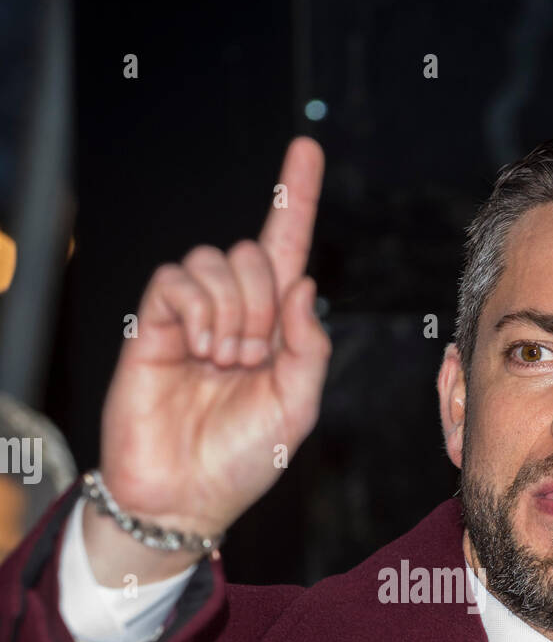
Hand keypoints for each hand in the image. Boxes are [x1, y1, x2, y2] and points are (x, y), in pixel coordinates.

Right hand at [97, 136, 330, 535]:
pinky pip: (177, 279)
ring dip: (232, 312)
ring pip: (216, 261)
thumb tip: (302, 283)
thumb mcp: (298, 406)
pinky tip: (202, 349)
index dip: (294, 198)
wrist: (184, 495)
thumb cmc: (244, 458)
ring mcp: (192, 317)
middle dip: (262, 302)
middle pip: (253, 254)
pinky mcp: (153, 323)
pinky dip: (198, 308)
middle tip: (249, 358)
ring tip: (224, 362)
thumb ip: (309, 345)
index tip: (305, 147)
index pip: (286, 250)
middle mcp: (234, 314)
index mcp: (274, 329)